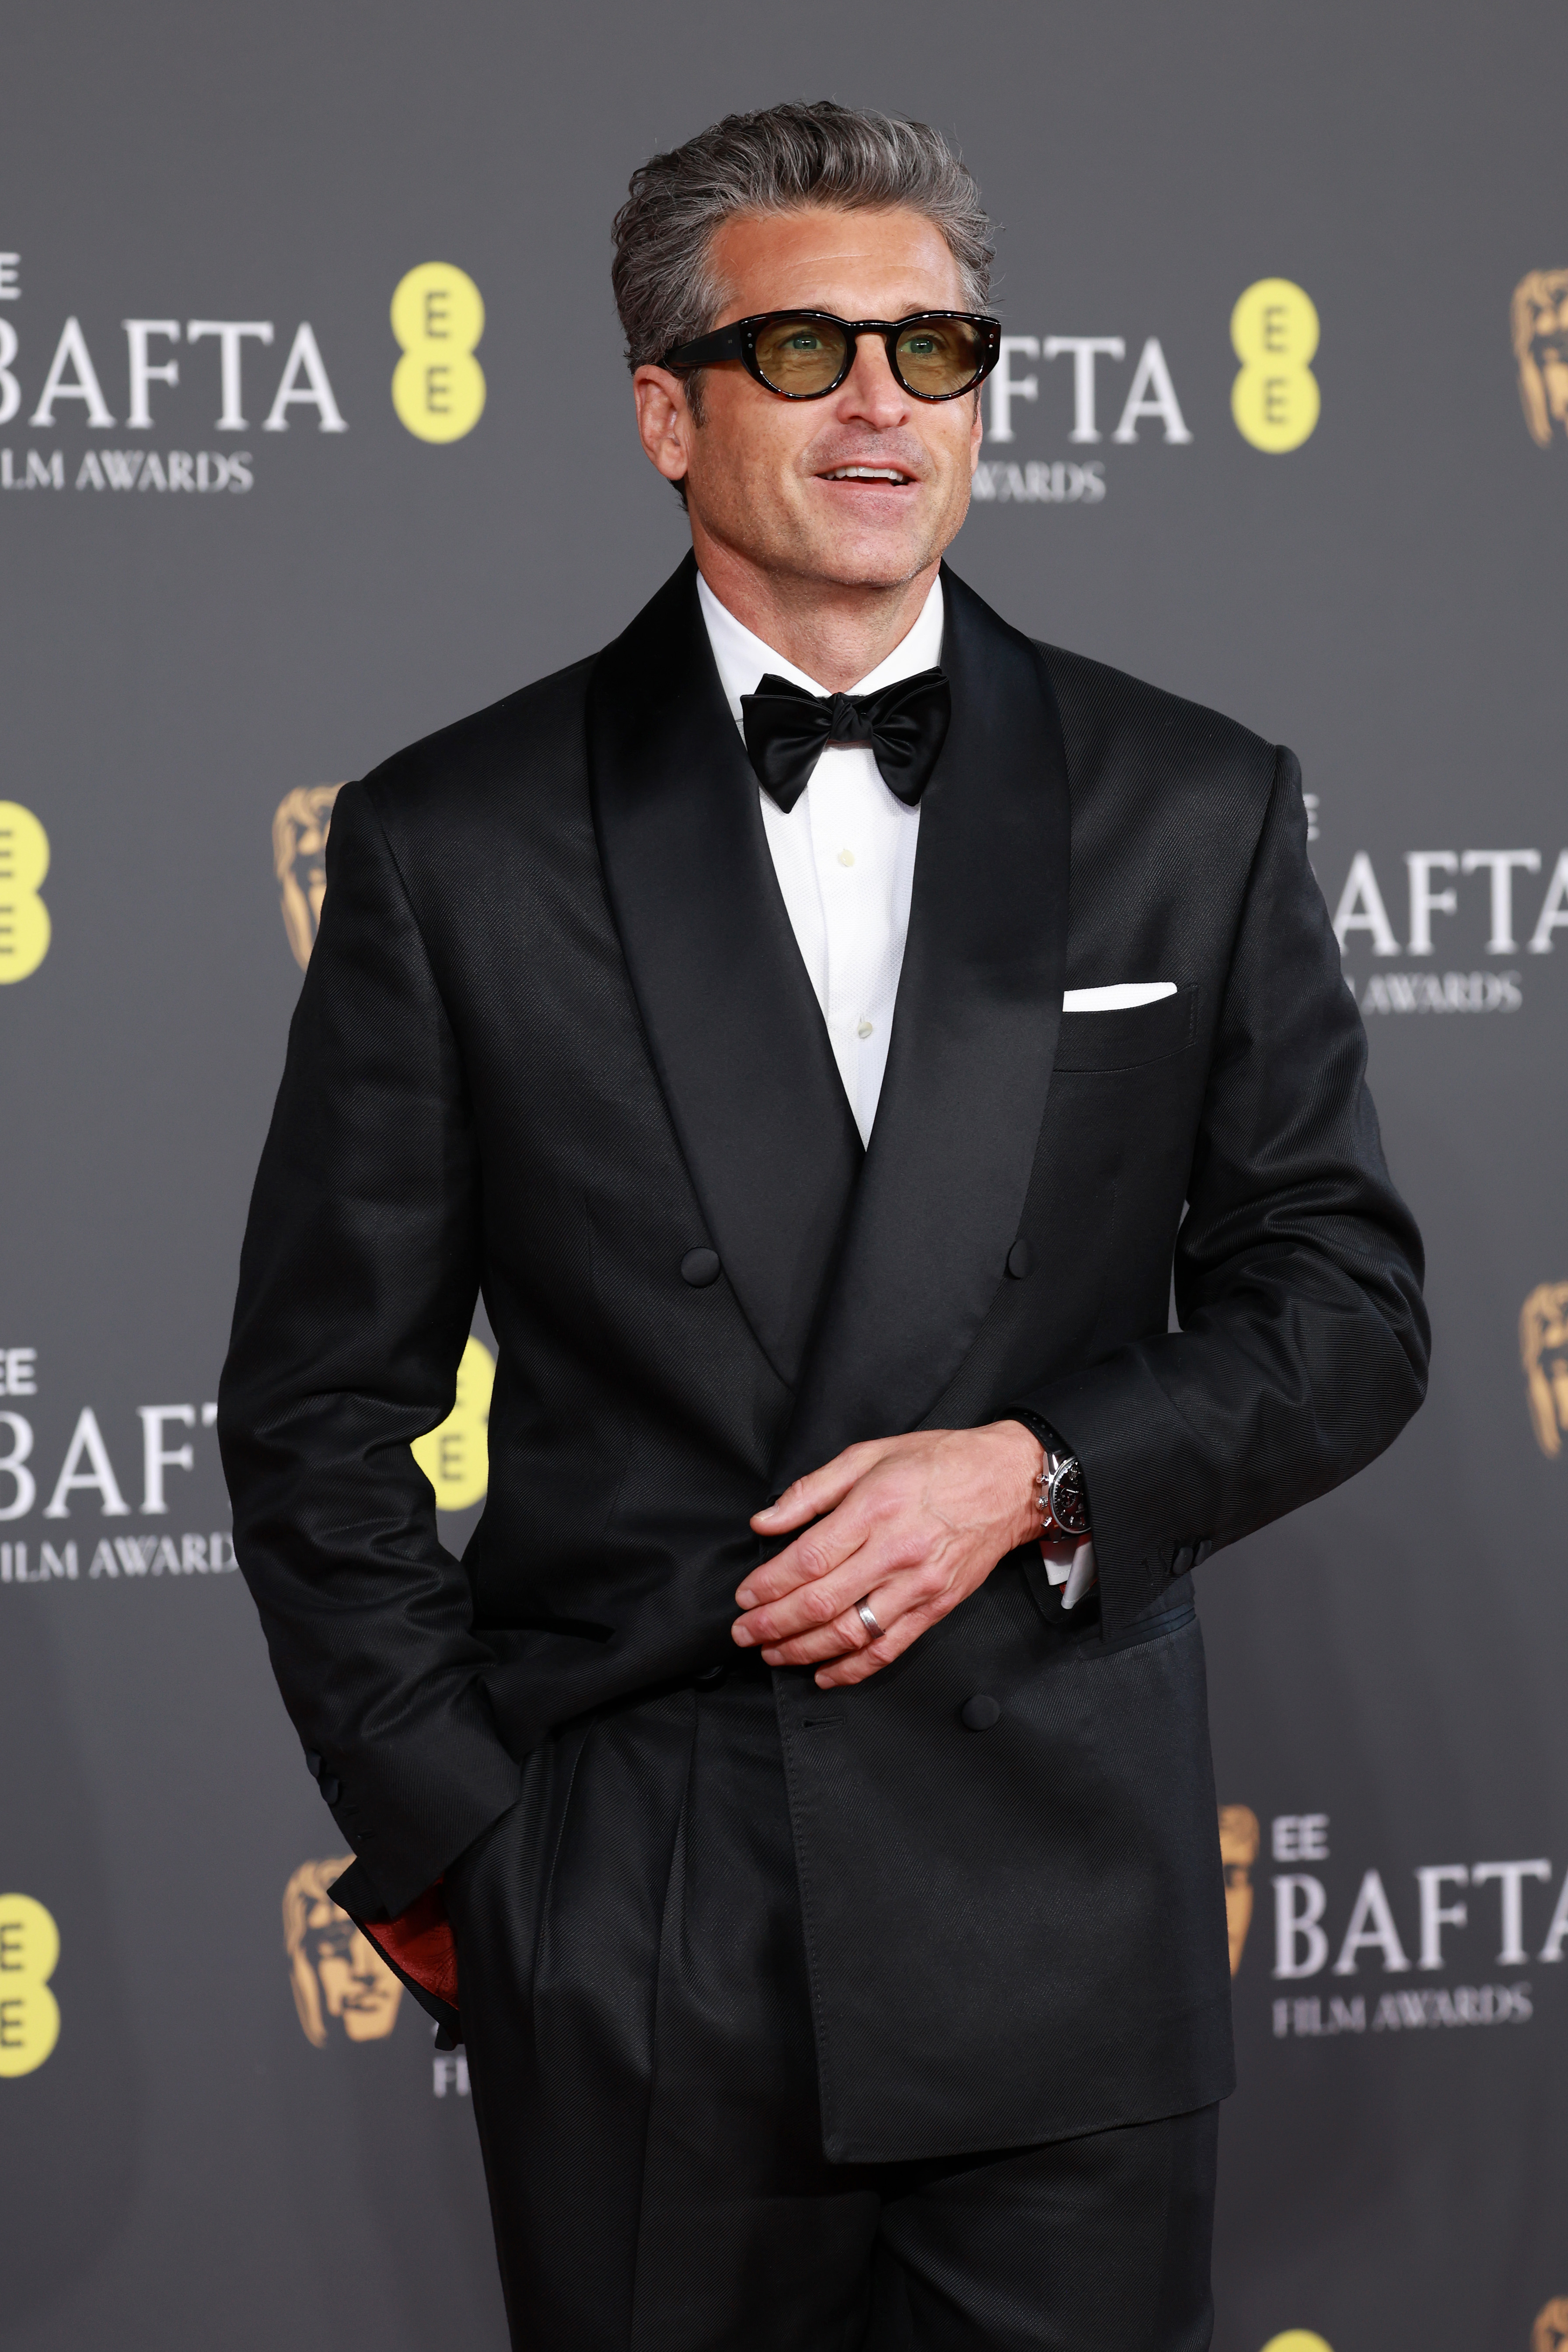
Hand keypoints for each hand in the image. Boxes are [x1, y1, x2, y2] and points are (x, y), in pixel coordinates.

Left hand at [733, 1421, 1041, 1688]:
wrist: (1008, 1482)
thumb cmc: (938, 1462)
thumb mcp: (869, 1454)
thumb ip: (812, 1490)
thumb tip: (765, 1521)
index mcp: (874, 1508)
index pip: (809, 1559)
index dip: (770, 1585)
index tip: (744, 1597)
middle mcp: (896, 1551)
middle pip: (822, 1602)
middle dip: (773, 1624)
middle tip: (742, 1634)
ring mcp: (918, 1585)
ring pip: (850, 1632)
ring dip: (803, 1650)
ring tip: (771, 1653)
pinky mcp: (937, 1607)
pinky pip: (889, 1648)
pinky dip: (852, 1668)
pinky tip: (824, 1674)